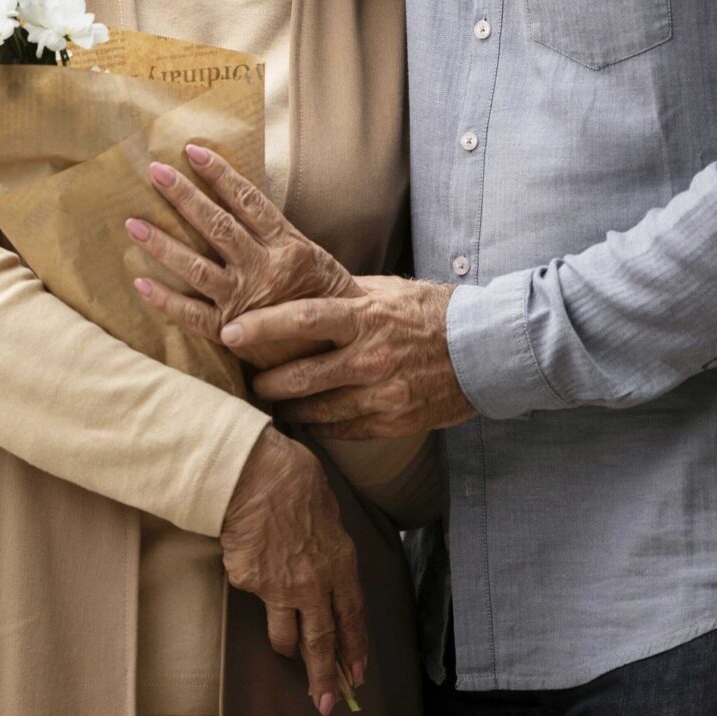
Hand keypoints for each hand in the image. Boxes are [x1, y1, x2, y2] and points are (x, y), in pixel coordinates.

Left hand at [128, 143, 360, 370]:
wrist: (343, 346)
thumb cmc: (322, 295)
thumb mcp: (309, 257)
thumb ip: (274, 234)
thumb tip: (234, 199)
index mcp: (287, 246)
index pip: (249, 202)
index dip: (221, 175)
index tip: (193, 151)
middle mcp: (265, 269)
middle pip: (218, 227)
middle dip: (185, 198)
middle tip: (155, 172)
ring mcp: (245, 301)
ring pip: (197, 267)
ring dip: (163, 245)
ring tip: (134, 225)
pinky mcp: (232, 332)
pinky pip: (192, 315)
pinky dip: (165, 299)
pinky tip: (140, 282)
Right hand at [219, 428, 368, 715]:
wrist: (253, 472)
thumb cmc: (293, 479)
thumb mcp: (329, 511)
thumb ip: (329, 545)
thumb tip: (324, 556)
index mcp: (340, 564)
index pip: (352, 618)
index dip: (354, 649)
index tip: (356, 674)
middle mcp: (312, 584)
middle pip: (321, 641)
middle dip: (324, 677)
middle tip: (327, 703)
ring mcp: (277, 587)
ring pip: (283, 634)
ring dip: (286, 645)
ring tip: (286, 650)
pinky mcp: (247, 582)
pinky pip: (251, 591)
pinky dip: (251, 581)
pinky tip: (248, 558)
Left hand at [240, 276, 475, 438]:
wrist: (486, 350)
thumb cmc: (433, 312)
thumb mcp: (388, 291)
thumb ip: (344, 293)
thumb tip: (299, 285)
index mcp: (366, 317)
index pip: (303, 320)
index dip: (263, 327)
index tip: (230, 333)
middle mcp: (371, 358)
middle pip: (302, 376)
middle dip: (267, 382)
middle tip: (247, 381)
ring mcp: (382, 394)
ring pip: (318, 410)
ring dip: (289, 409)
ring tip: (271, 405)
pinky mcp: (393, 421)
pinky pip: (343, 430)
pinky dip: (320, 426)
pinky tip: (306, 421)